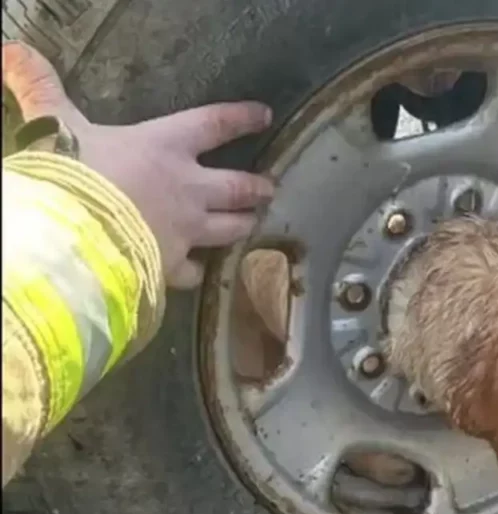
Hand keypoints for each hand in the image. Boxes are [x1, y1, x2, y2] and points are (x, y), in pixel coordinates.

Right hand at [2, 41, 274, 288]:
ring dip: (242, 226)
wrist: (72, 237)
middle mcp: (187, 189)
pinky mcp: (173, 265)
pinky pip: (194, 271)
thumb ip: (42, 91)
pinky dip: (199, 271)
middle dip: (256, 187)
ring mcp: (186, 230)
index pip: (214, 125)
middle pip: (236, 187)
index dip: (241, 118)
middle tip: (269, 188)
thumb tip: (15, 52)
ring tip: (252, 224)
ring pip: (229, 229)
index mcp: (164, 146)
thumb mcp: (55, 126)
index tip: (264, 116)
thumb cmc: (71, 175)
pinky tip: (199, 273)